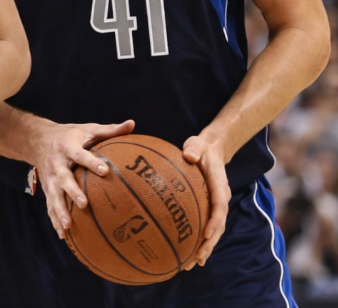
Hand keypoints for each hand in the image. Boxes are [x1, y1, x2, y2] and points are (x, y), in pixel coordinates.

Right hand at [36, 119, 135, 237]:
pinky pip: (50, 205)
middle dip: (72, 191)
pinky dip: (55, 220)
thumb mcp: (87, 129)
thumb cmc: (70, 135)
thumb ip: (109, 130)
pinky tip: (64, 236)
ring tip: (69, 226)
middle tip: (84, 204)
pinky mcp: (46, 188)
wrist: (37, 138)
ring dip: (59, 211)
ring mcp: (49, 178)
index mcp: (67, 147)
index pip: (80, 155)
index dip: (92, 162)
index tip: (105, 171)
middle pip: (63, 179)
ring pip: (53, 196)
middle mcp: (56, 164)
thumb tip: (132, 124)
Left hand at [181, 135, 229, 269]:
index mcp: (220, 185)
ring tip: (193, 264)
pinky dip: (200, 242)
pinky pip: (206, 227)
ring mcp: (216, 205)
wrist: (210, 150)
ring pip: (214, 231)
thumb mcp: (197, 145)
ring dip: (205, 248)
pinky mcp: (209, 208)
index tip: (207, 234)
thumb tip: (189, 155)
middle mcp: (221, 199)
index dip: (214, 221)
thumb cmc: (200, 148)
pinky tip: (189, 255)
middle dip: (209, 244)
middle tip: (197, 258)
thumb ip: (194, 150)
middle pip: (219, 226)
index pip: (220, 206)